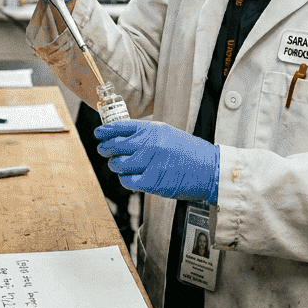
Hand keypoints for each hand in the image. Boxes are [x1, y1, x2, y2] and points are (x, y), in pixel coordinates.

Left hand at [95, 119, 218, 203]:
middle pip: (114, 145)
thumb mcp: (168, 134)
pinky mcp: (151, 181)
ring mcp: (150, 162)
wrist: (209, 169)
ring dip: (116, 165)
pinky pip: (127, 180)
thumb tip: (121, 136)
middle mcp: (150, 143)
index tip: (99, 133)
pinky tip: (130, 177)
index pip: (121, 126)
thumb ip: (146, 133)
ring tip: (120, 165)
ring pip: (118, 164)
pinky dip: (125, 179)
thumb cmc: (189, 152)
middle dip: (105, 148)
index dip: (106, 130)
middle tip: (104, 150)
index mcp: (153, 129)